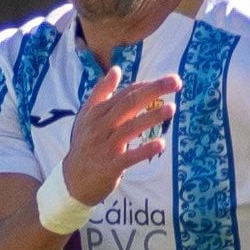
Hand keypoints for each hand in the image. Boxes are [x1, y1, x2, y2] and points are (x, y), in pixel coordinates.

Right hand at [62, 67, 181, 205]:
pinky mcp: (110, 166)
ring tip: (172, 108)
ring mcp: (105, 146)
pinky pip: (129, 156)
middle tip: (176, 82)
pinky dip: (145, 150)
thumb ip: (102, 93)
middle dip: (153, 91)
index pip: (125, 94)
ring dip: (151, 117)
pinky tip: (161, 143)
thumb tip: (116, 70)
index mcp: (97, 112)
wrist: (73, 179)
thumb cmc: (86, 144)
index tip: (170, 79)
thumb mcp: (88, 116)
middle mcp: (100, 125)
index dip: (147, 85)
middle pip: (129, 103)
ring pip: (130, 127)